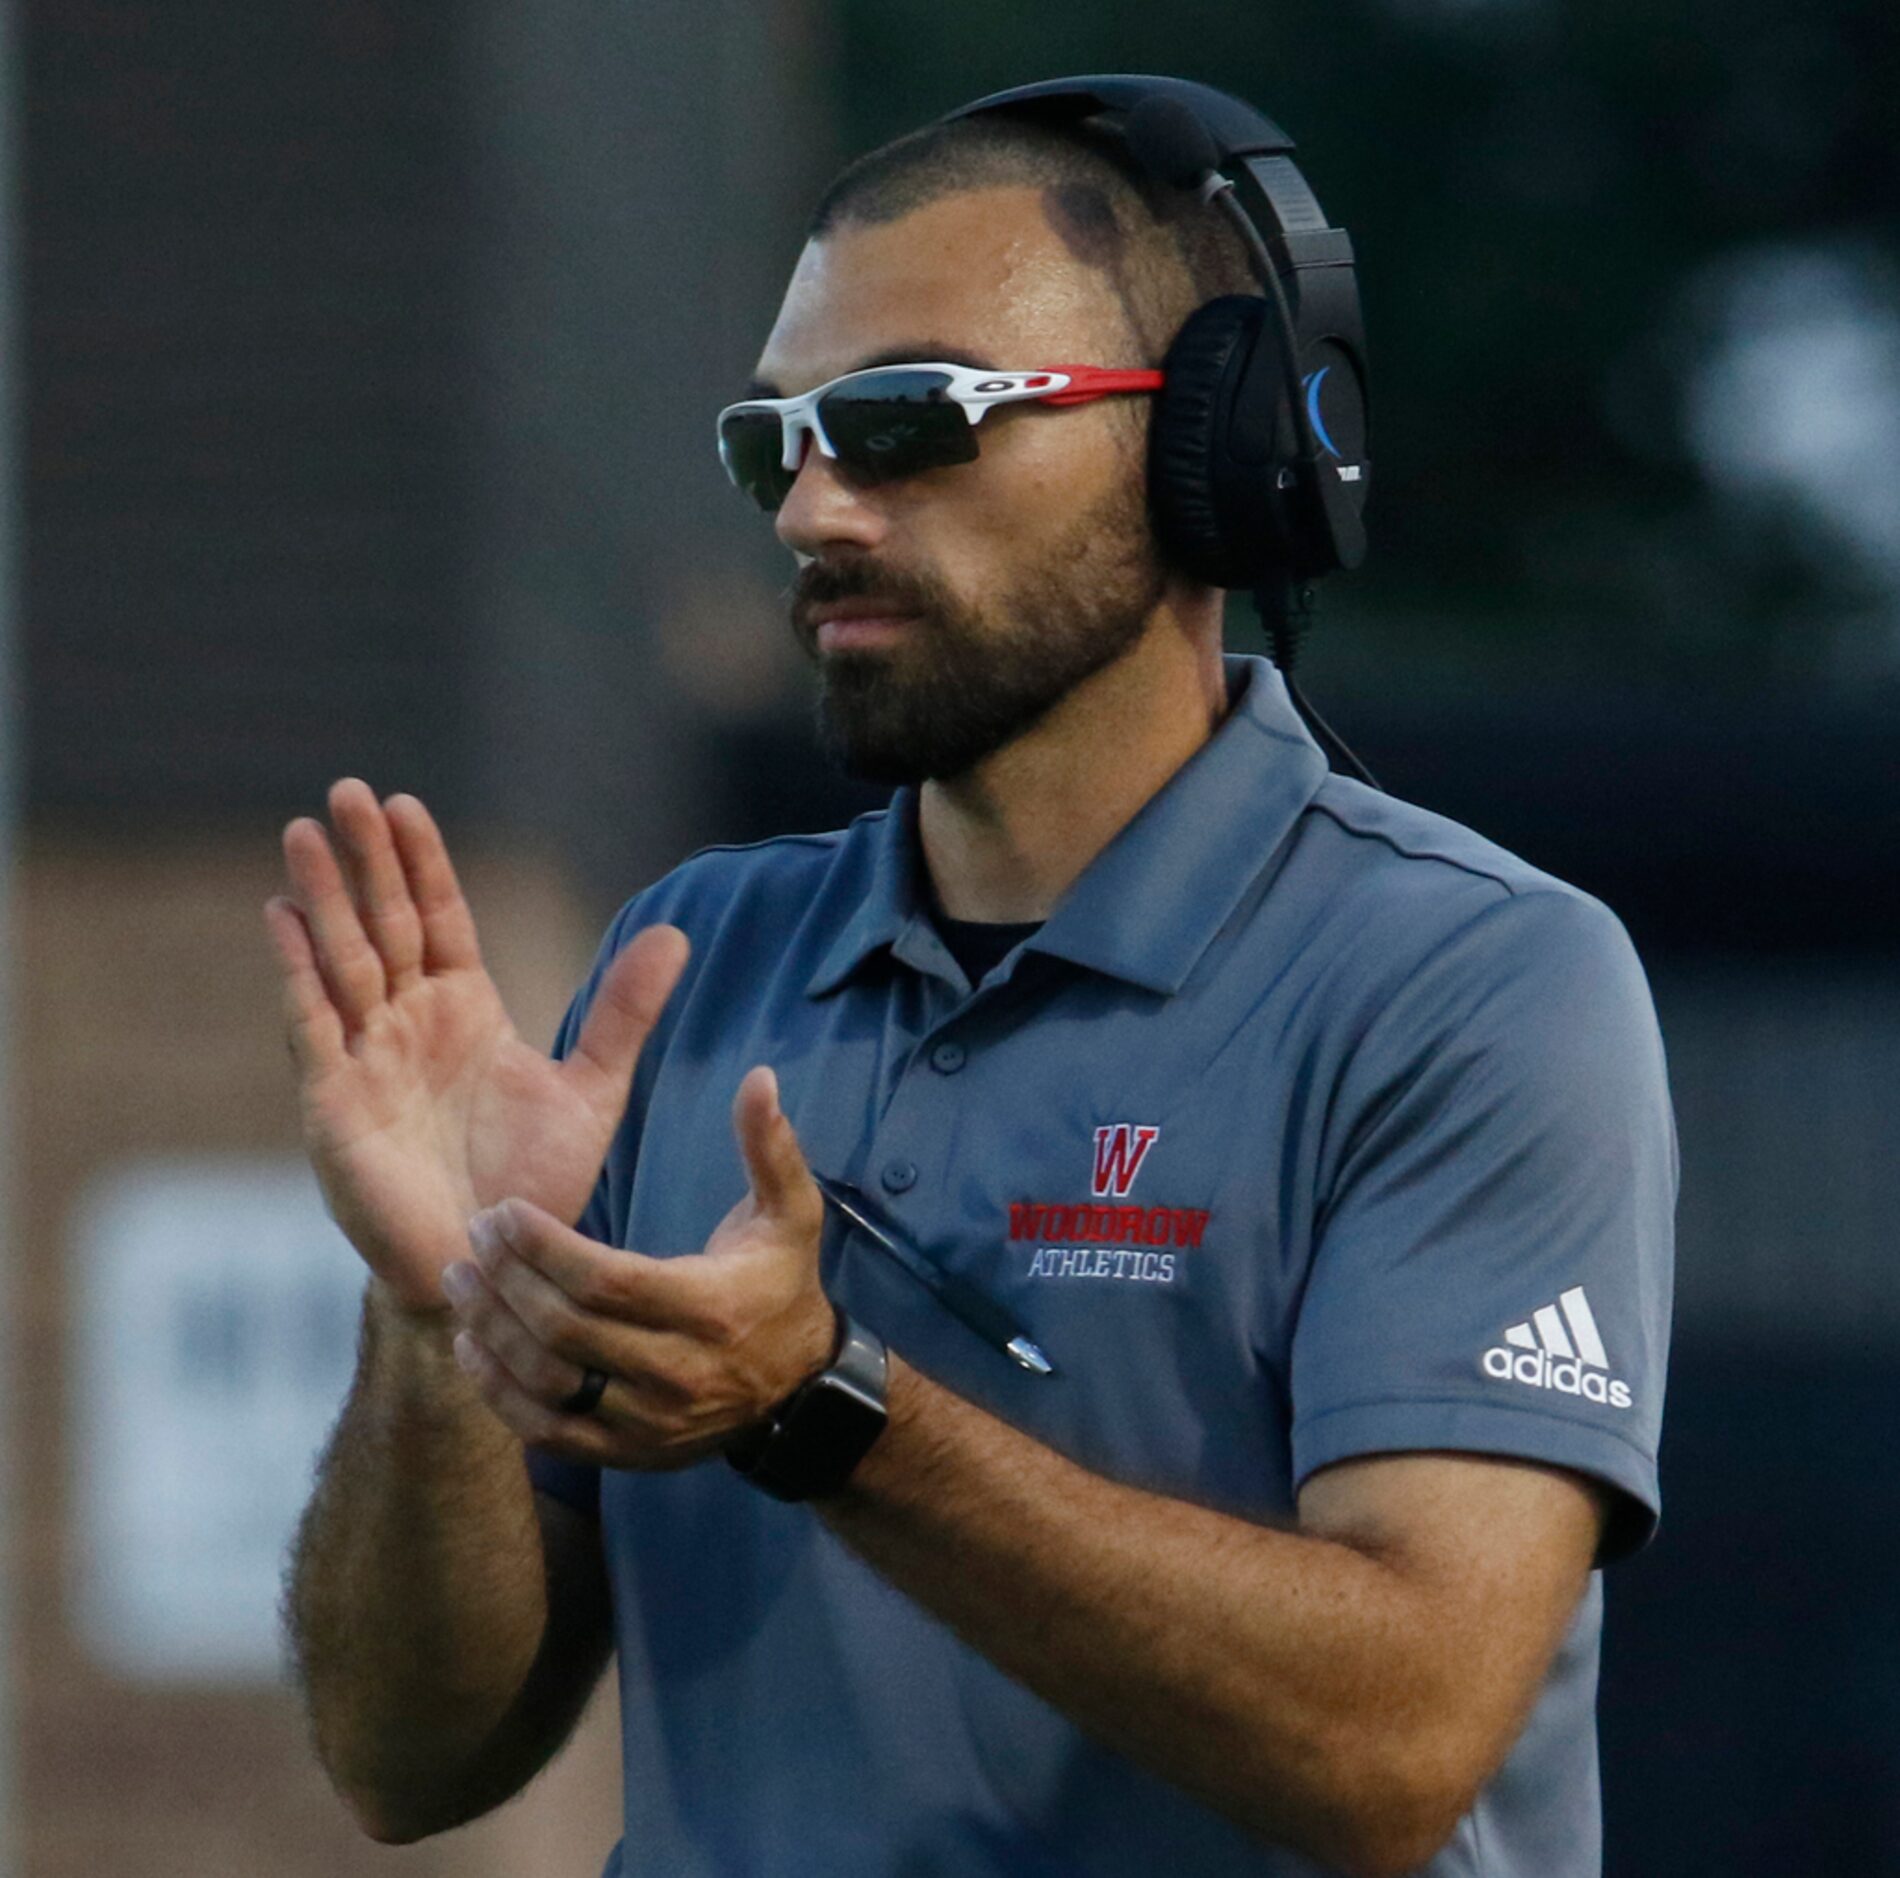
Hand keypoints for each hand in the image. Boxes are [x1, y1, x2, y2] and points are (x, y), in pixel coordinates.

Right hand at [264, 778, 689, 1310]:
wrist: (491, 1264)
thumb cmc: (532, 1182)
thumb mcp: (592, 1088)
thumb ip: (626, 1011)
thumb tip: (676, 933)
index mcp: (465, 1012)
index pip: (439, 919)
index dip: (422, 864)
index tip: (406, 805)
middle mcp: (409, 1024)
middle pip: (386, 924)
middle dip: (367, 861)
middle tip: (348, 790)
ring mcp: (368, 1059)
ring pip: (343, 961)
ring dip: (323, 898)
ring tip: (305, 832)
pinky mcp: (336, 1102)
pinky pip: (314, 1025)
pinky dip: (298, 972)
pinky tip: (282, 917)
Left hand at [441, 1064, 835, 1468]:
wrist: (798, 1391)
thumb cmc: (782, 1286)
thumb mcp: (791, 1214)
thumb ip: (770, 1147)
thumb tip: (759, 1076)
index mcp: (709, 1309)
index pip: (606, 1282)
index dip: (544, 1248)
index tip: (503, 1211)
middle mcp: (675, 1373)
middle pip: (566, 1331)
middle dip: (507, 1280)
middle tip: (471, 1236)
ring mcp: (647, 1421)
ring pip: (548, 1383)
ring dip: (492, 1331)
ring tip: (459, 1280)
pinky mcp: (625, 1453)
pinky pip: (547, 1430)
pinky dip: (500, 1393)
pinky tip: (471, 1346)